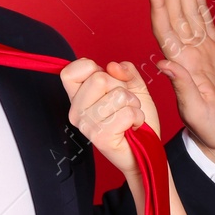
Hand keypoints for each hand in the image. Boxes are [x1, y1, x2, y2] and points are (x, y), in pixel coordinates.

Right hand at [61, 59, 159, 177]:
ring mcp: (87, 126)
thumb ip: (124, 71)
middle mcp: (77, 111)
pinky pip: (126, 113)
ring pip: (117, 95)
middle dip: (121, 87)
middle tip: (123, 104)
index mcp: (78, 97)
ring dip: (132, 104)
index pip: (69, 72)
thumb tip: (113, 66)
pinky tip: (133, 126)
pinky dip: (137, 117)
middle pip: (98, 78)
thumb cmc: (134, 119)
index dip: (92, 68)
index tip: (106, 81)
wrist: (146, 148)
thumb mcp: (132, 86)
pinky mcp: (100, 137)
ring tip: (129, 116)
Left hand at [148, 0, 214, 161]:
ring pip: (190, 14)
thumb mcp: (196, 111)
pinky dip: (200, 4)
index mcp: (181, 64)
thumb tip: (164, 62)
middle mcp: (188, 54)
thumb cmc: (209, 129)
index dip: (159, 3)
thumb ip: (182, 86)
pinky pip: (206, 23)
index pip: (165, 27)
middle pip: (177, 13)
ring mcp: (201, 52)